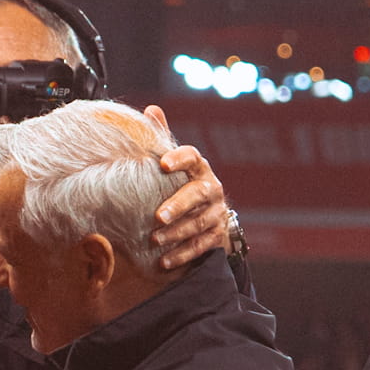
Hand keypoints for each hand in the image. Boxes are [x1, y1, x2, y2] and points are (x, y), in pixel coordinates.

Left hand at [143, 105, 231, 269]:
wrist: (211, 219)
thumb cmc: (183, 186)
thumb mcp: (175, 165)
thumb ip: (163, 139)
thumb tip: (152, 108)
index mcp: (199, 169)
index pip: (193, 157)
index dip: (179, 158)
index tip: (162, 164)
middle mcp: (211, 189)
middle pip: (197, 195)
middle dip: (178, 206)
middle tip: (157, 217)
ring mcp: (216, 213)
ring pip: (198, 223)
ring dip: (176, 233)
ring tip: (155, 240)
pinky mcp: (217, 236)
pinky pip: (201, 245)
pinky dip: (182, 254)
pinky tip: (164, 262)